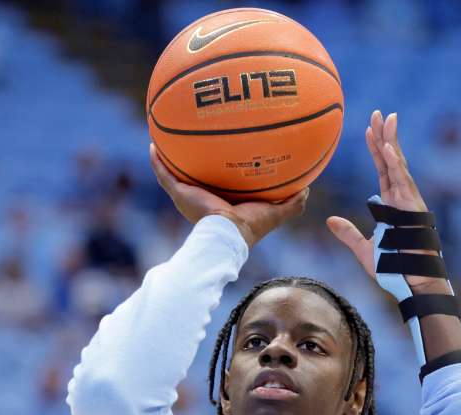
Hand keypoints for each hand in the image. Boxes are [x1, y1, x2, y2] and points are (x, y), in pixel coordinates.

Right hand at [149, 144, 308, 247]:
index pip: (223, 179)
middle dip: (194, 157)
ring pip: (176, 172)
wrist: (228, 235)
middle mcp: (205, 197)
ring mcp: (189, 195)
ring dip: (170, 156)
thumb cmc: (252, 226)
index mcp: (225, 200)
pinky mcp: (179, 194)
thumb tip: (308, 188)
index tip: (227, 146)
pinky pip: (164, 174)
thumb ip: (292, 202)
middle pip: (197, 173)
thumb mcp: (277, 211)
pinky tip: (152, 145)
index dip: (224, 165)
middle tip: (195, 134)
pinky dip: (157, 161)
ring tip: (165, 134)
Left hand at [325, 111, 444, 291]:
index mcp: (391, 204)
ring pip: (399, 165)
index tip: (369, 129)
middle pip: (392, 160)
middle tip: (379, 112)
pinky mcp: (412, 209)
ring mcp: (409, 202)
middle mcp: (402, 198)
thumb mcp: (364, 250)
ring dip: (391, 142)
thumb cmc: (394, 269)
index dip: (376, 149)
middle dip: (385, 135)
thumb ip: (348, 234)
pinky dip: (395, 164)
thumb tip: (330, 221)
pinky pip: (403, 182)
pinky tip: (387, 147)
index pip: (382, 170)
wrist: (412, 284)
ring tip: (386, 119)